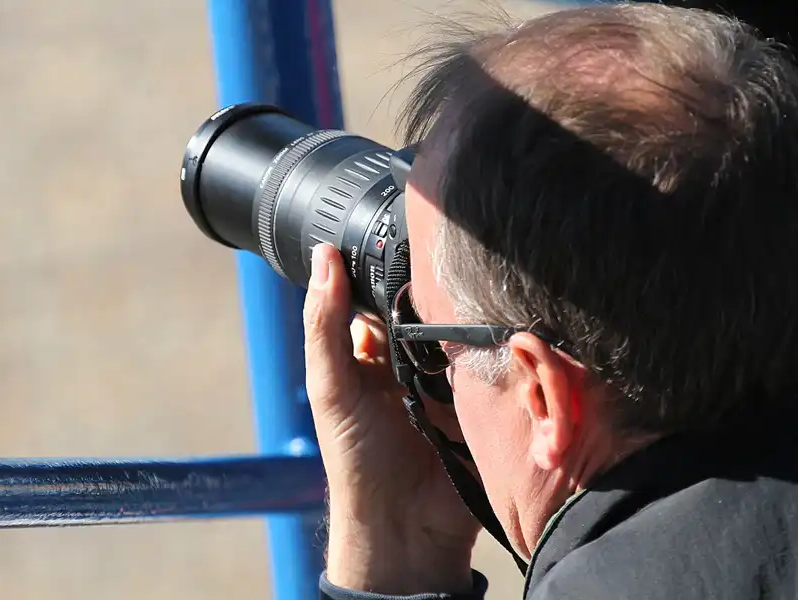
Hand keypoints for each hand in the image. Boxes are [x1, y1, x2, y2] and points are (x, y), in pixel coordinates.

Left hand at [303, 244, 481, 594]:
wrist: (406, 526)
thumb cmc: (357, 459)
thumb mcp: (332, 387)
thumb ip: (325, 326)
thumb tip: (323, 257)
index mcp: (373, 349)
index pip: (384, 293)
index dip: (392, 264)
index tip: (410, 230)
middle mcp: (413, 357)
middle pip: (430, 306)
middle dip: (441, 287)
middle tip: (458, 253)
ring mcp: (452, 375)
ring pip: (466, 326)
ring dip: (473, 313)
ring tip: (486, 285)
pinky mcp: (484, 395)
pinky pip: (496, 360)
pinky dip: (499, 345)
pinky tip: (508, 323)